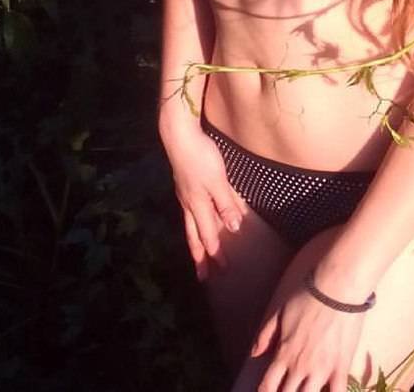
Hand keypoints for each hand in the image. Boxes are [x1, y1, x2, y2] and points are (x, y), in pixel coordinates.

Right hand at [160, 118, 243, 279]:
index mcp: (198, 205)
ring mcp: (185, 195)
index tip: (222, 270)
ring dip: (195, 242)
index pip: (209, 235)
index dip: (216, 252)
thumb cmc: (201, 157)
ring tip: (198, 256)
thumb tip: (234, 228)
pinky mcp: (184, 185)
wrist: (179, 136)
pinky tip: (198, 221)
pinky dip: (194, 224)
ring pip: (190, 225)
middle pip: (195, 235)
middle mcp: (189, 204)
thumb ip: (226, 203)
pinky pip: (190, 212)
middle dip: (201, 256)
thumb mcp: (218, 181)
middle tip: (203, 276)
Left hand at [250, 259, 366, 391]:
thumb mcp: (281, 312)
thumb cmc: (309, 296)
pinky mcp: (341, 366)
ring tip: (308, 390)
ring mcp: (321, 369)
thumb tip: (255, 354)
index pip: (267, 387)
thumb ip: (266, 334)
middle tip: (290, 389)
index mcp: (284, 354)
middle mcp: (300, 367)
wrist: (338, 288)